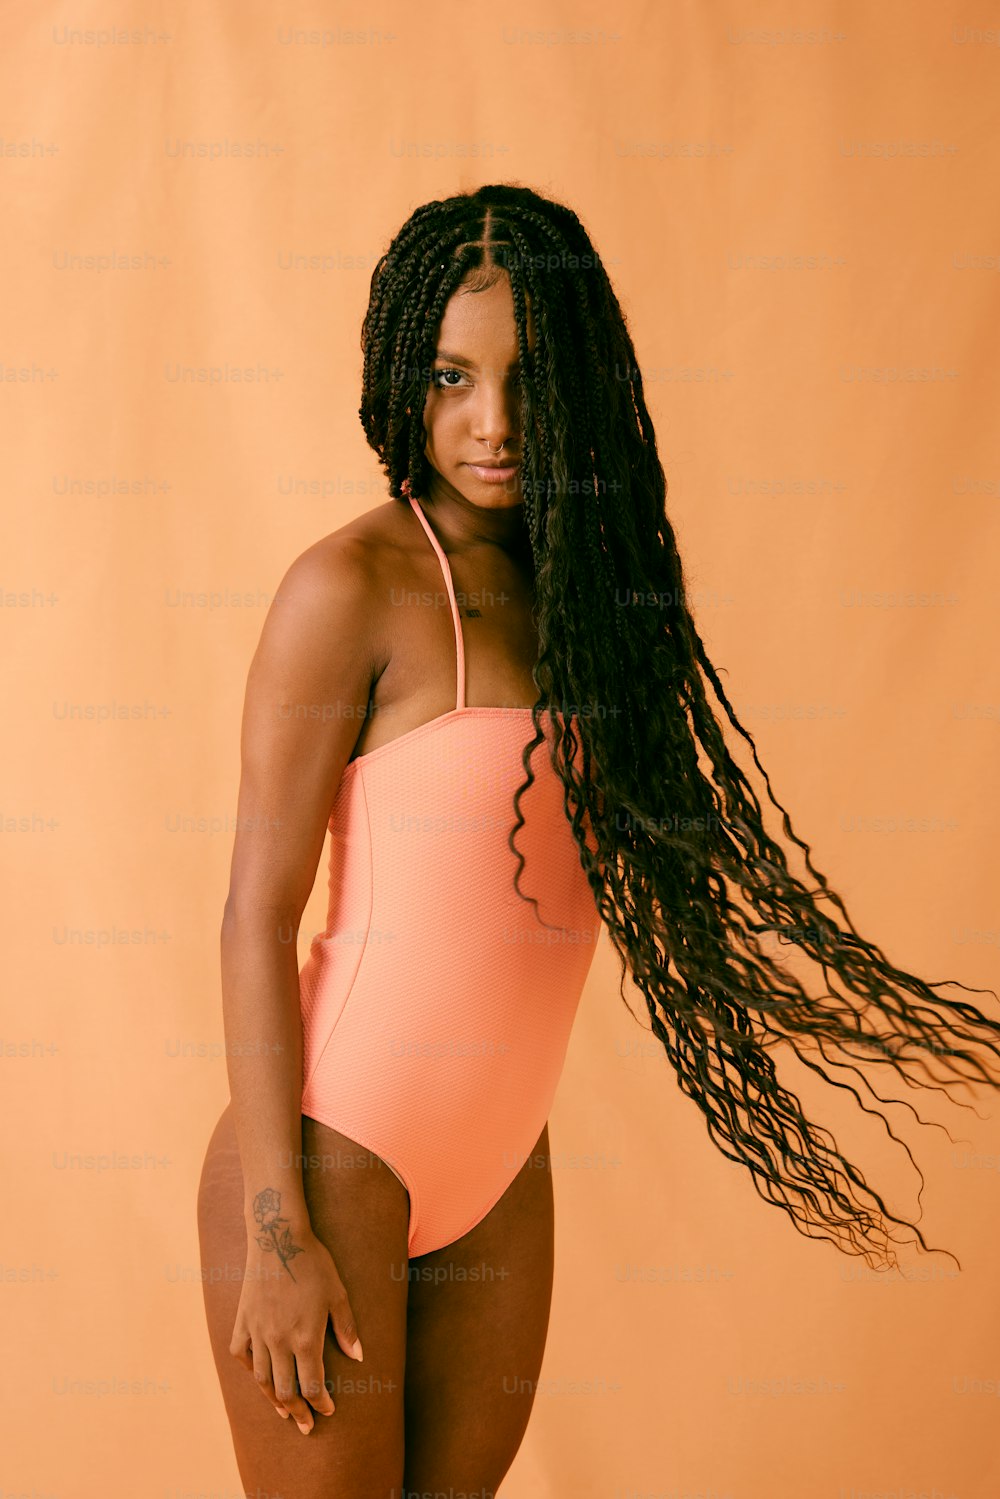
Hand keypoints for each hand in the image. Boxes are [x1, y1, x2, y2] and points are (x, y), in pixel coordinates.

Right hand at [229, 1220, 363, 1434]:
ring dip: (273, 1399)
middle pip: (285, 1391)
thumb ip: (346, 1329)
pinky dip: (249, 1370)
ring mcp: (257, 1332)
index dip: (321, 1404)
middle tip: (305, 1425)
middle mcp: (278, 1341)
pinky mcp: (242, 1321)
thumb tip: (357, 1358)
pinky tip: (257, 1376)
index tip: (328, 1411)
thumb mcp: (338, 1294)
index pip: (312, 1386)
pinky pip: (241, 1354)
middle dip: (298, 1412)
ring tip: (283, 1411)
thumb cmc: (313, 1264)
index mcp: (305, 1338)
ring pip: (261, 1379)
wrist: (278, 1238)